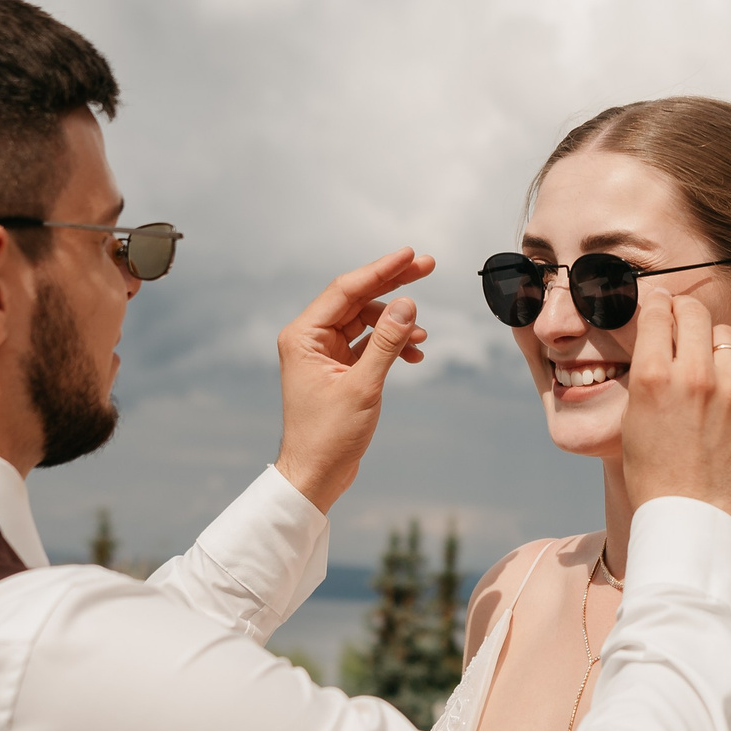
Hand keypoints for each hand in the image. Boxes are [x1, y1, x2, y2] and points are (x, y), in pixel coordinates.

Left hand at [273, 248, 434, 511]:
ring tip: (423, 335)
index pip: (346, 290)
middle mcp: (310, 338)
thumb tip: (408, 304)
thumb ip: (386, 343)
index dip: (381, 270)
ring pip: (365, 321)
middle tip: (427, 266)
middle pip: (357, 299)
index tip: (411, 255)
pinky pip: (368, 343)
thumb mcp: (363, 386)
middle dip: (393, 285)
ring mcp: (324, 353)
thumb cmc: (328, 436)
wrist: (315, 475)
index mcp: (303, 336)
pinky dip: (391, 344)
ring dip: (396, 324)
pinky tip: (414, 353)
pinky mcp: (338, 369)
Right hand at [619, 294, 730, 524]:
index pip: (657, 312)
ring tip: (704, 367)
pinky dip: (730, 385)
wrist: (691, 516)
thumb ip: (649, 375)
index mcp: (652, 377)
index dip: (657, 304)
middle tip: (682, 319)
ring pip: (724, 338)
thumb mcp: (634, 418)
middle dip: (685, 311)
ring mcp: (729, 390)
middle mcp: (692, 375)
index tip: (660, 304)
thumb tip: (659, 341)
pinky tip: (720, 410)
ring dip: (711, 345)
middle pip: (694, 313)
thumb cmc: (653, 472)